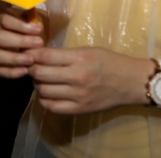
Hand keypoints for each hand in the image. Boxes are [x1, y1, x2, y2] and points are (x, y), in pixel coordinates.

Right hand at [0, 2, 44, 77]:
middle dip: (20, 41)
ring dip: (14, 58)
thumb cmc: (32, 26)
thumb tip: (37, 26)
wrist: (32, 38)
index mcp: (0, 18)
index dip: (21, 25)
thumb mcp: (35, 18)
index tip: (38, 30)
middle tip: (39, 43)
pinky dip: (12, 72)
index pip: (5, 20)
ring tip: (31, 60)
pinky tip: (26, 70)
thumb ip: (35, 19)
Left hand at [26, 46, 152, 114]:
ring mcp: (78, 96)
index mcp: (80, 58)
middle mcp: (77, 77)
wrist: (132, 82)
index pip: (45, 57)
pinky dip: (45, 100)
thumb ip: (64, 54)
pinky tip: (48, 94)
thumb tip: (39, 56)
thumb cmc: (110, 62)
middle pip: (40, 74)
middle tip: (33, 67)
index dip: (32, 55)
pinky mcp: (80, 109)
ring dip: (38, 84)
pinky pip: (53, 107)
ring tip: (42, 80)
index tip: (29, 54)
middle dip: (32, 69)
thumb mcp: (88, 50)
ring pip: (44, 91)